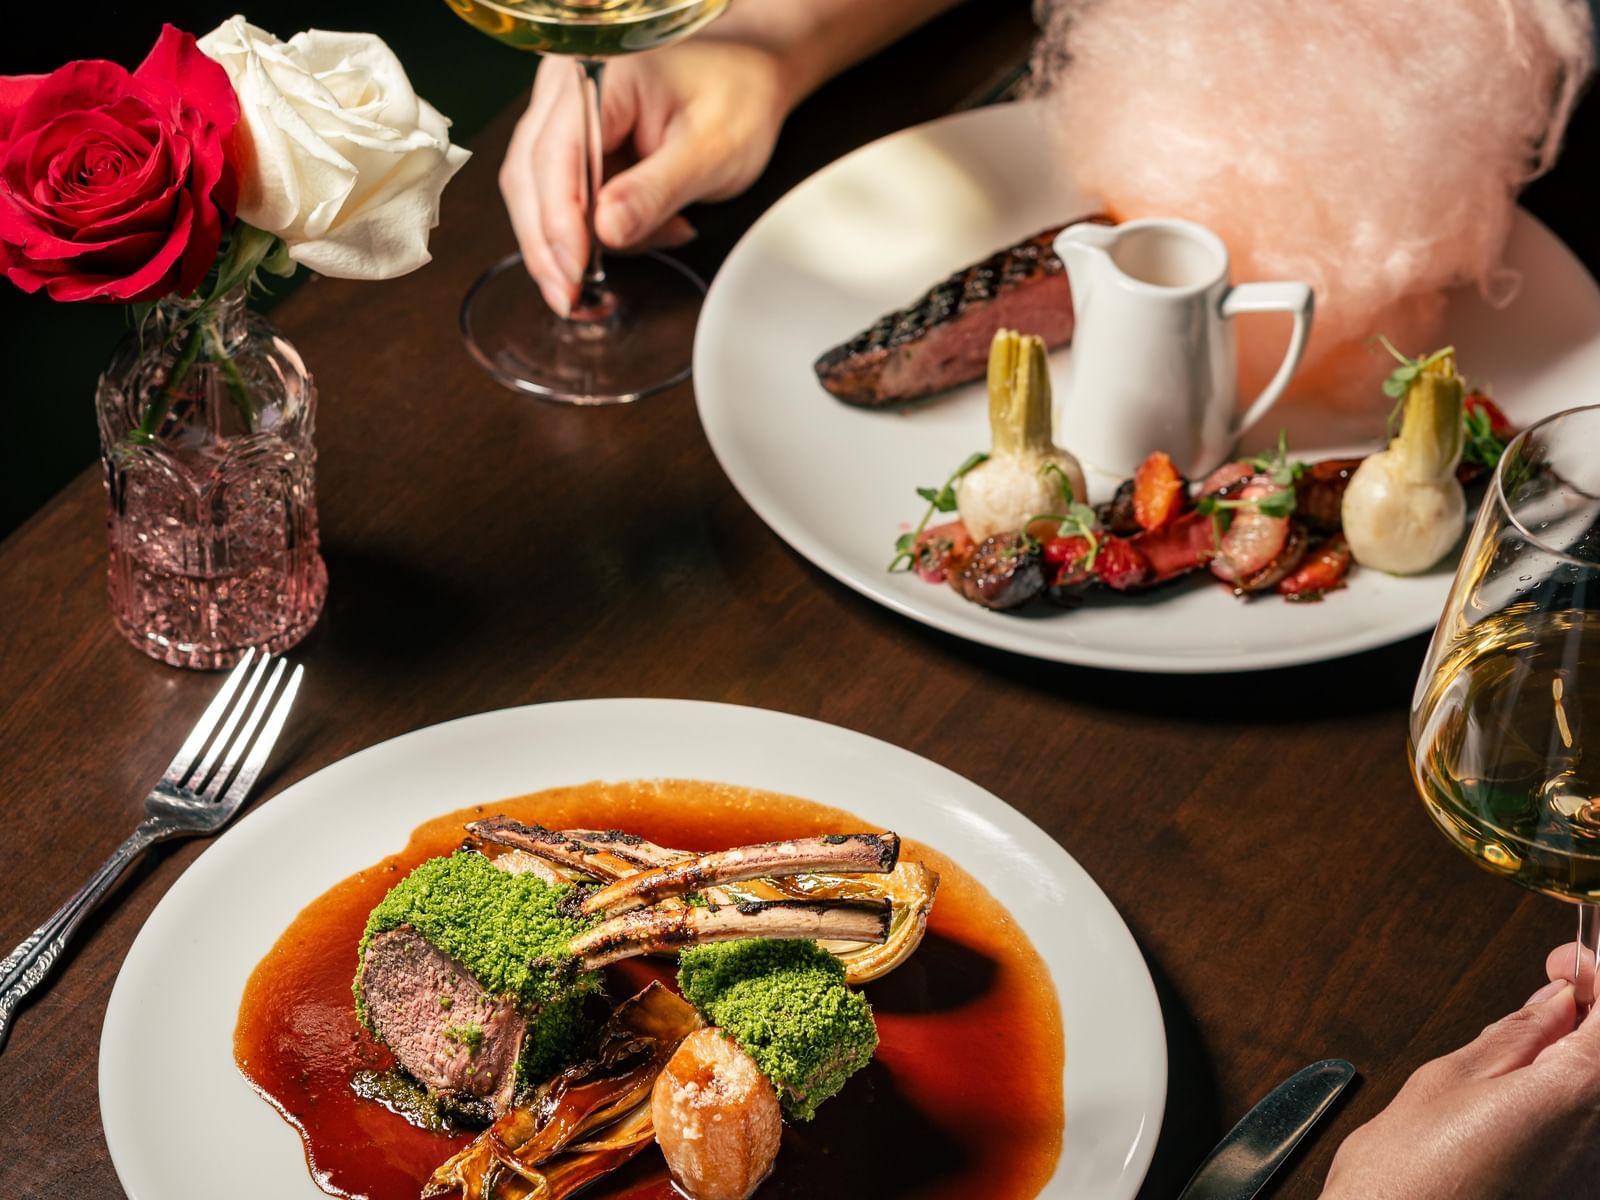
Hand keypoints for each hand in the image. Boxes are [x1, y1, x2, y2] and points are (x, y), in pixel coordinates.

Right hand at [499, 38, 790, 315]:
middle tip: (572, 298)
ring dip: (570, 243)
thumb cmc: (735, 98)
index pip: (557, 154)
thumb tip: (607, 231)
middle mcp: (568, 90)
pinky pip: (560, 197)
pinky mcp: (572, 144)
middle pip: (530, 177)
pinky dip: (589, 232)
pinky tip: (635, 235)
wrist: (747, 78)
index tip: (574, 270)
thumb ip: (656, 191)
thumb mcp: (710, 151)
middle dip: (551, 245)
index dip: (559, 220)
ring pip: (536, 193)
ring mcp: (563, 116)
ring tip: (638, 249)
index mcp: (599, 75)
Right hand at [1320, 955, 1599, 1198]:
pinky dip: (1565, 1098)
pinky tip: (1525, 1094)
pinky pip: (1583, 1129)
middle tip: (1550, 991)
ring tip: (1524, 1047)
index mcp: (1573, 1095)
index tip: (1565, 963)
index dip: (1596, 975)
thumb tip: (1555, 1001)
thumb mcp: (1450, 1078)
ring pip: (1594, 1090)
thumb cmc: (1406, 1175)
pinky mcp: (1573, 1191)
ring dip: (1575, 1056)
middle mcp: (1598, 1138)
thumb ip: (1515, 1035)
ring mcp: (1589, 1172)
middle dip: (1588, 1013)